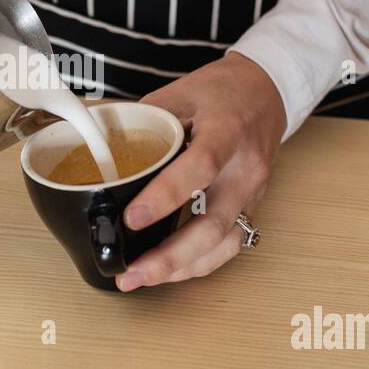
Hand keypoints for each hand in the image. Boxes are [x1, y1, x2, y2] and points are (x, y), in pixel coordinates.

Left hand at [118, 53, 285, 291]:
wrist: (267, 91)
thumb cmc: (221, 90)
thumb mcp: (179, 92)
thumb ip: (144, 123)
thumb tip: (101, 153)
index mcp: (226, 130)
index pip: (200, 167)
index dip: (165, 196)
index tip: (131, 218)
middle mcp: (245, 167)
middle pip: (214, 223)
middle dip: (170, 256)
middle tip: (131, 273)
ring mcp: (253, 191)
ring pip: (224, 243)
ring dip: (183, 268)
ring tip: (142, 278)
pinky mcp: (253, 205)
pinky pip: (231, 244)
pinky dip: (201, 263)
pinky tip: (172, 271)